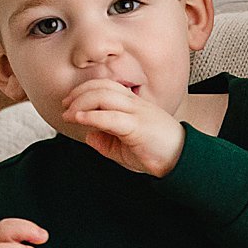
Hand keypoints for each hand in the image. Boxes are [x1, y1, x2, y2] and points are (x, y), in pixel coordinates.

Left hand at [62, 79, 186, 175]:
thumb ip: (107, 141)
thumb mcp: (125, 148)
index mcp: (134, 104)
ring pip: (104, 96)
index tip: (70, 102)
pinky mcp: (138, 127)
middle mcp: (135, 104)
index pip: (106, 86)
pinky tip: (80, 119)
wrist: (182, 161)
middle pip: (102, 87)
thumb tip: (89, 136)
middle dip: (78, 94)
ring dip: (81, 103)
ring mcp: (137, 114)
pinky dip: (92, 116)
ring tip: (69, 114)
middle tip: (65, 107)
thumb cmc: (157, 153)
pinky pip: (111, 117)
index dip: (84, 90)